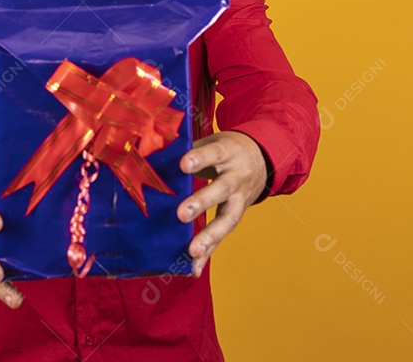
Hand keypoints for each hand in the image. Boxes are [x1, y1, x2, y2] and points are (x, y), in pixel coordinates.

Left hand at [177, 131, 269, 276]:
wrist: (262, 157)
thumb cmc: (225, 150)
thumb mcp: (212, 142)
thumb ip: (188, 150)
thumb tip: (150, 155)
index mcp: (227, 153)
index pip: (214, 154)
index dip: (200, 159)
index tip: (184, 165)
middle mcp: (236, 177)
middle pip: (222, 189)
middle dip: (202, 202)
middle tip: (182, 214)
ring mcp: (240, 199)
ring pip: (228, 218)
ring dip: (210, 236)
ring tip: (193, 251)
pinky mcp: (236, 216)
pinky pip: (223, 236)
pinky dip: (209, 254)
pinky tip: (195, 269)